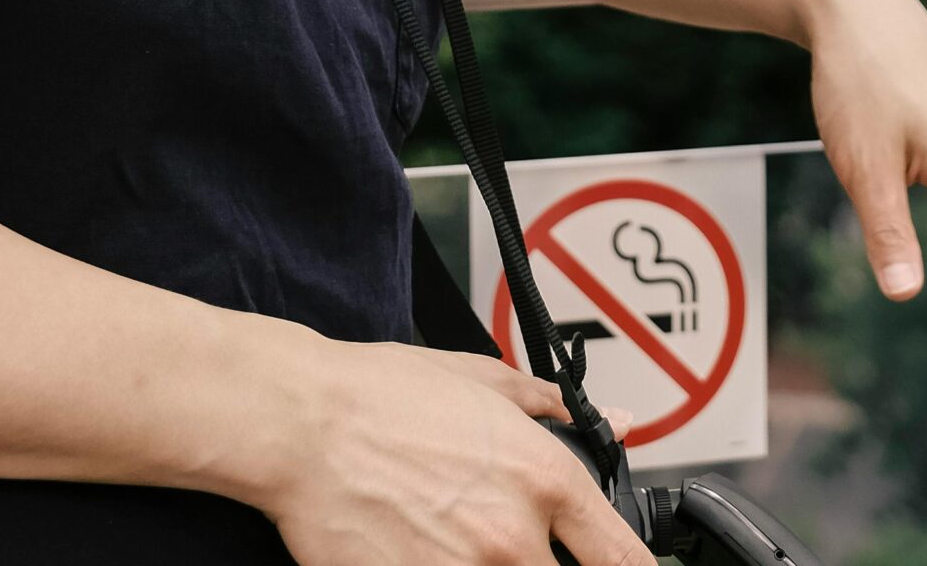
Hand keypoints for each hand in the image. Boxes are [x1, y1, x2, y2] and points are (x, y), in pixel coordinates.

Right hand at [265, 336, 649, 565]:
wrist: (302, 425)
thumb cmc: (380, 395)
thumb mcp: (479, 379)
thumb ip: (554, 406)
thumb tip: (611, 422)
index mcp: (543, 478)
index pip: (623, 557)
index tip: (619, 565)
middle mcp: (514, 539)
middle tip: (504, 540)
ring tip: (460, 543)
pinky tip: (426, 556)